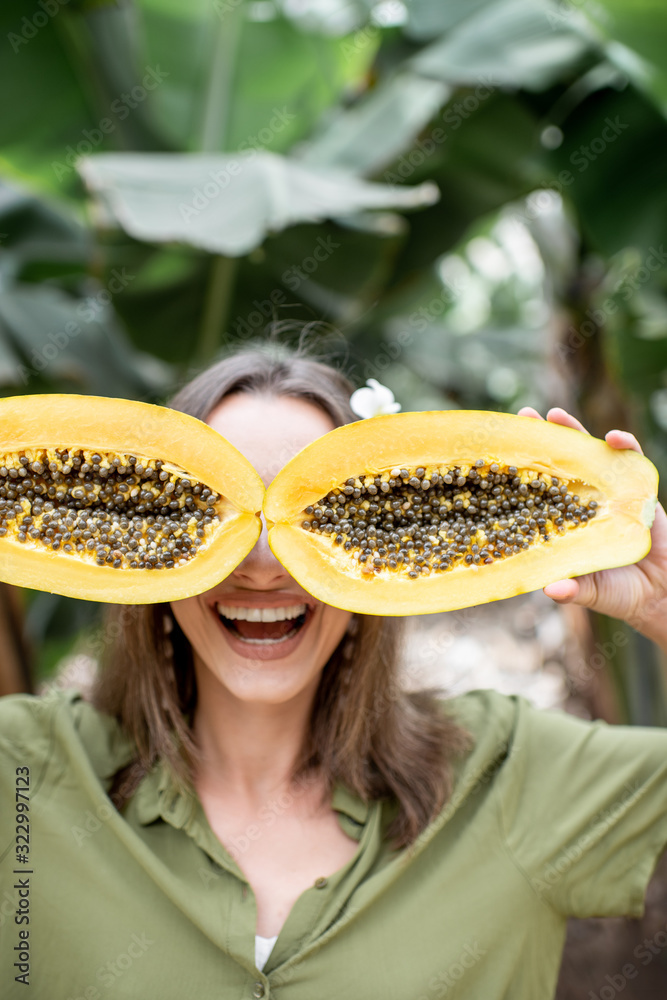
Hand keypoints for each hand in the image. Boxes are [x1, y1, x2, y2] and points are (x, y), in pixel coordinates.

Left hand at [517, 406, 666, 647]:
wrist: (661, 592)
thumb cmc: (619, 593)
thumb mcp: (592, 592)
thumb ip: (574, 590)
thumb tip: (553, 591)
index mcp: (562, 523)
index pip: (536, 491)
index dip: (521, 470)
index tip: (500, 450)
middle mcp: (581, 504)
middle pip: (558, 464)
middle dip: (542, 439)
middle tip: (524, 415)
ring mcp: (608, 494)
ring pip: (589, 456)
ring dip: (575, 433)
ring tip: (557, 414)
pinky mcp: (637, 490)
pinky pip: (629, 462)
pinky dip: (624, 447)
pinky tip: (615, 438)